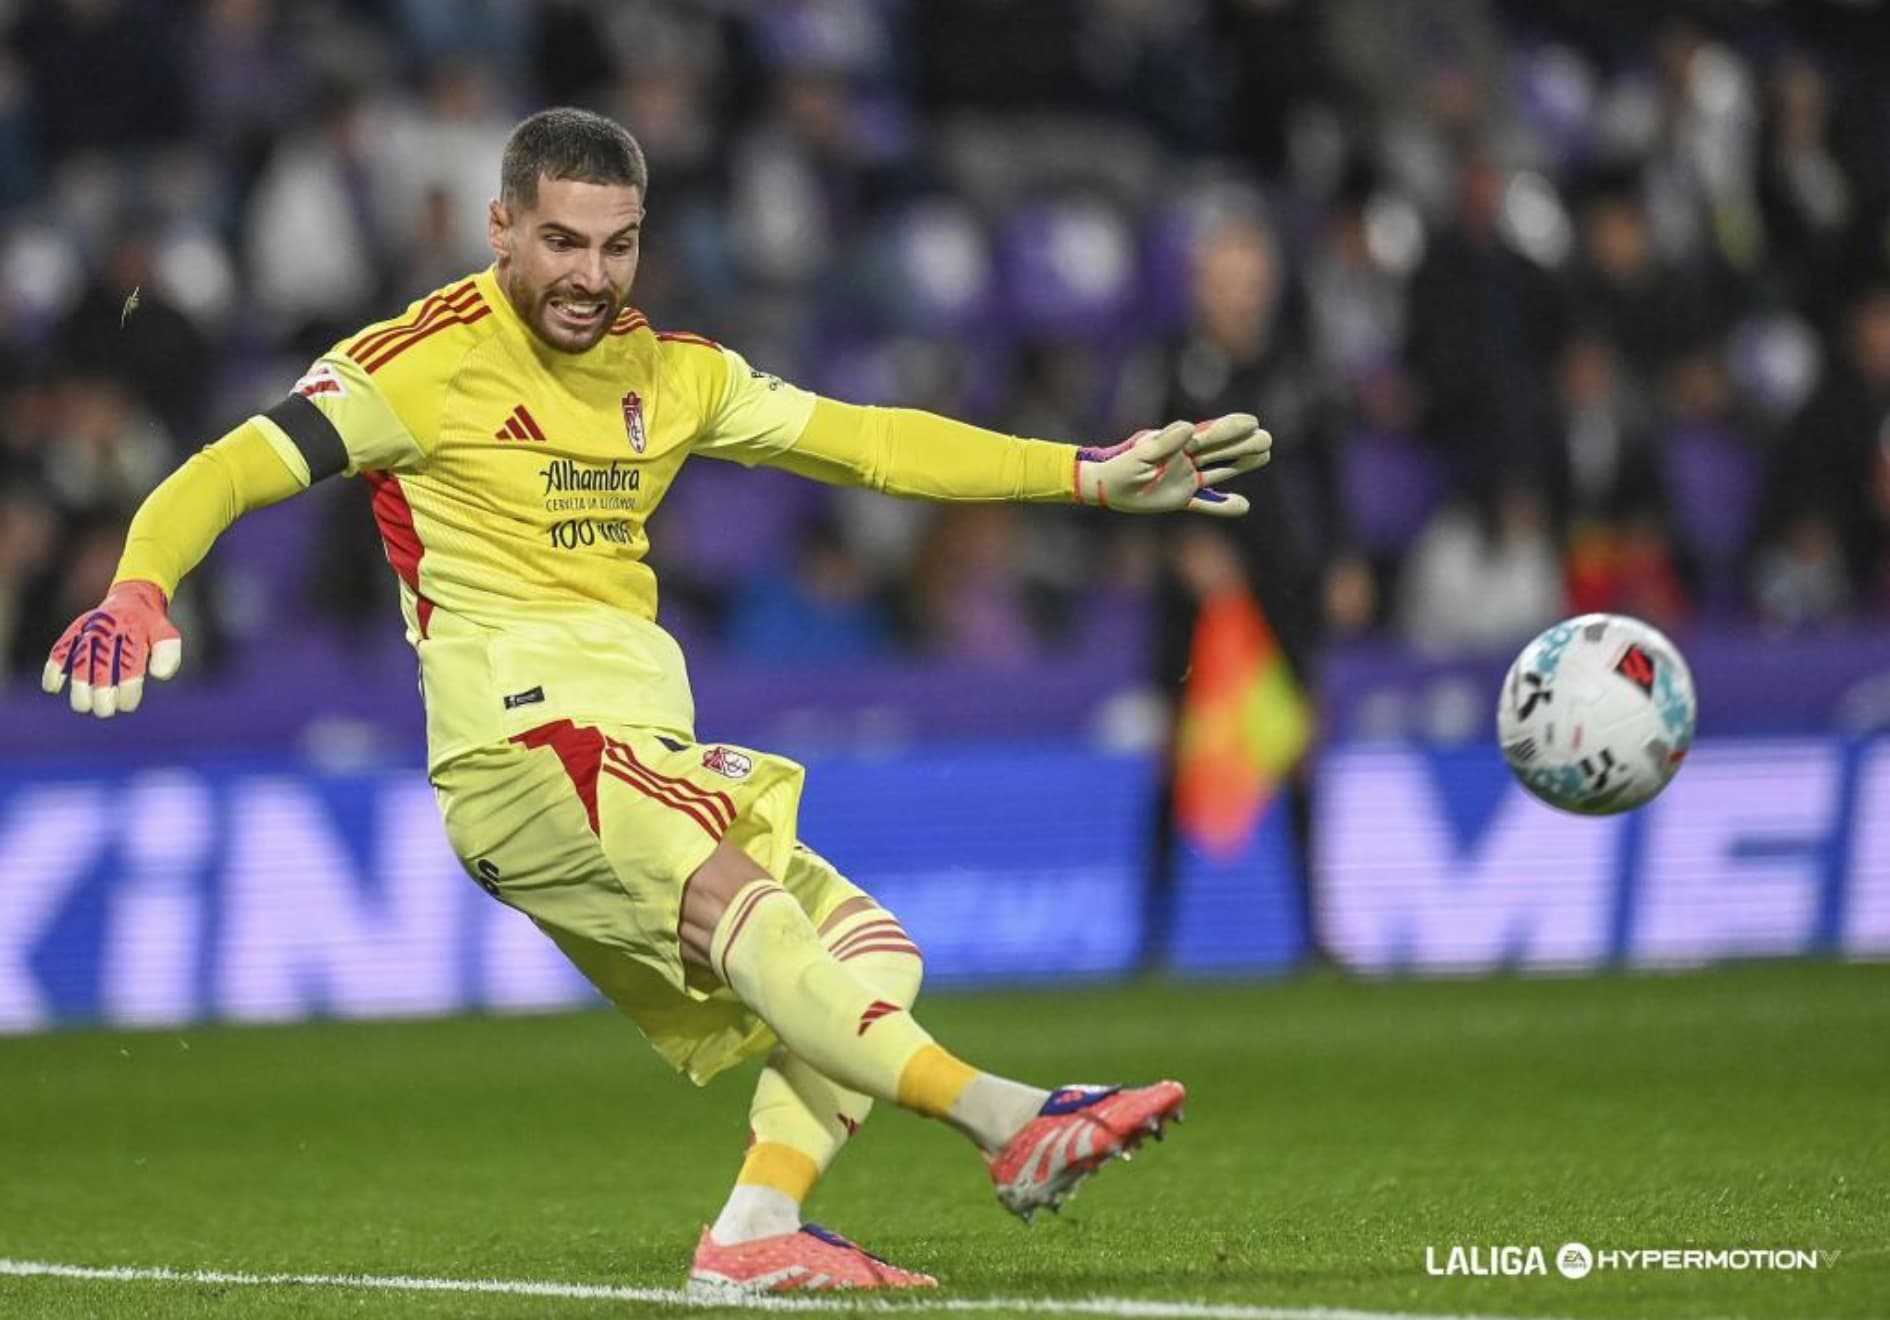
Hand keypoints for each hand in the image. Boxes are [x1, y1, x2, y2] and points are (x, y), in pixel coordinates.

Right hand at [41, 580, 182, 717]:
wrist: (132, 599)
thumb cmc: (150, 626)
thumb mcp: (166, 634)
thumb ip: (167, 653)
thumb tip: (159, 676)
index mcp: (133, 634)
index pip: (130, 670)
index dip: (128, 692)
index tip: (127, 705)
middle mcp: (109, 633)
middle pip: (102, 670)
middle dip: (102, 696)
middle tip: (105, 711)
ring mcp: (89, 632)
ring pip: (80, 664)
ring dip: (78, 689)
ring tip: (83, 706)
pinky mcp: (73, 633)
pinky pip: (59, 651)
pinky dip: (53, 668)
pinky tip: (53, 687)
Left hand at [1076, 414, 1270, 516]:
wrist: (1106, 486)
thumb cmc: (1120, 467)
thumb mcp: (1142, 454)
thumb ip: (1165, 442)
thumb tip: (1189, 427)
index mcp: (1178, 444)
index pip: (1210, 434)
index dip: (1231, 428)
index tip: (1252, 422)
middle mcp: (1187, 458)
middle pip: (1222, 449)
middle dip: (1243, 444)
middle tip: (1266, 438)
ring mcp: (1187, 477)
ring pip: (1221, 468)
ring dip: (1242, 463)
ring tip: (1265, 454)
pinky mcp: (1182, 496)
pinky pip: (1207, 501)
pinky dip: (1223, 505)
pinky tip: (1243, 505)